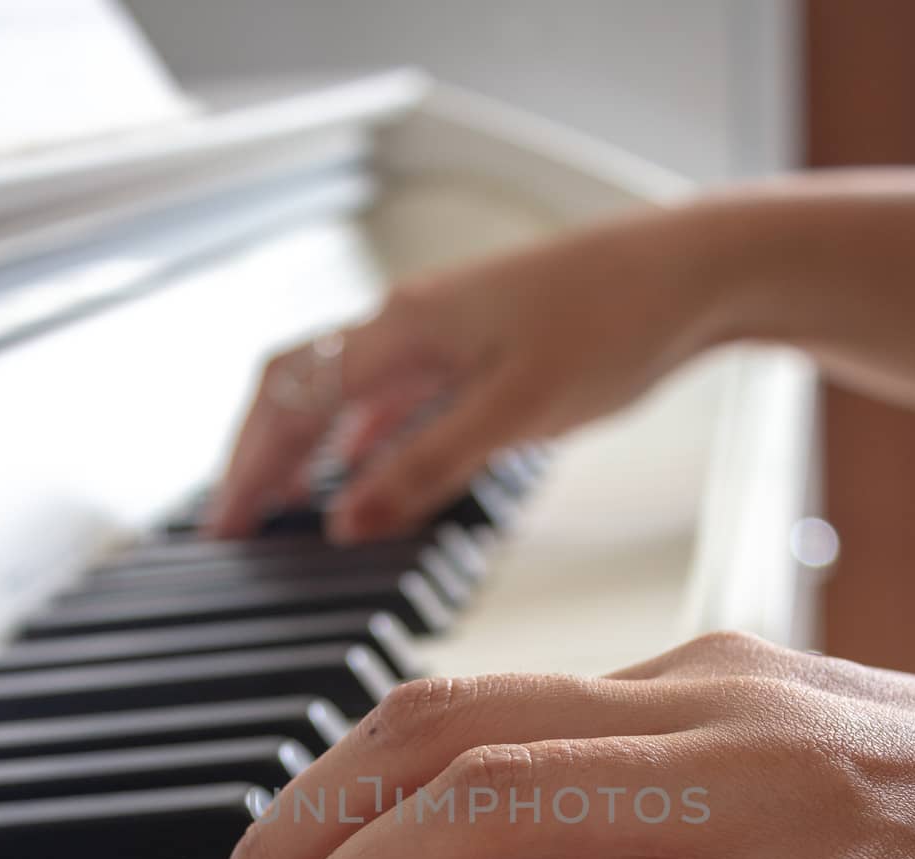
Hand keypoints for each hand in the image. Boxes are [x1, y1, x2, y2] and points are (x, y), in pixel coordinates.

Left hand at [185, 632, 914, 858]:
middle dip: (294, 845)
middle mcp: (716, 716)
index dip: (324, 793)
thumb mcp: (789, 787)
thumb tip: (506, 856)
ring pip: (491, 815)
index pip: (454, 707)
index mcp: (700, 687)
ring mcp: (774, 805)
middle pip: (436, 742)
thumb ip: (650, 804)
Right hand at [208, 206, 733, 541]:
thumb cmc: (614, 321)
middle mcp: (408, 324)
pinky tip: (368, 472)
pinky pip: (394, 396)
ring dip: (308, 451)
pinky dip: (365, 440)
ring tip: (286, 511)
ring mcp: (440, 333)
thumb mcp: (514, 413)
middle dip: (261, 459)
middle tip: (241, 526)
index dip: (248, 469)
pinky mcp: (475, 348)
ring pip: (344, 394)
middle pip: (300, 389)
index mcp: (401, 329)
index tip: (224, 530)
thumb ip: (425, 468)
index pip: (289, 401)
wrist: (690, 273)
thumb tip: (345, 520)